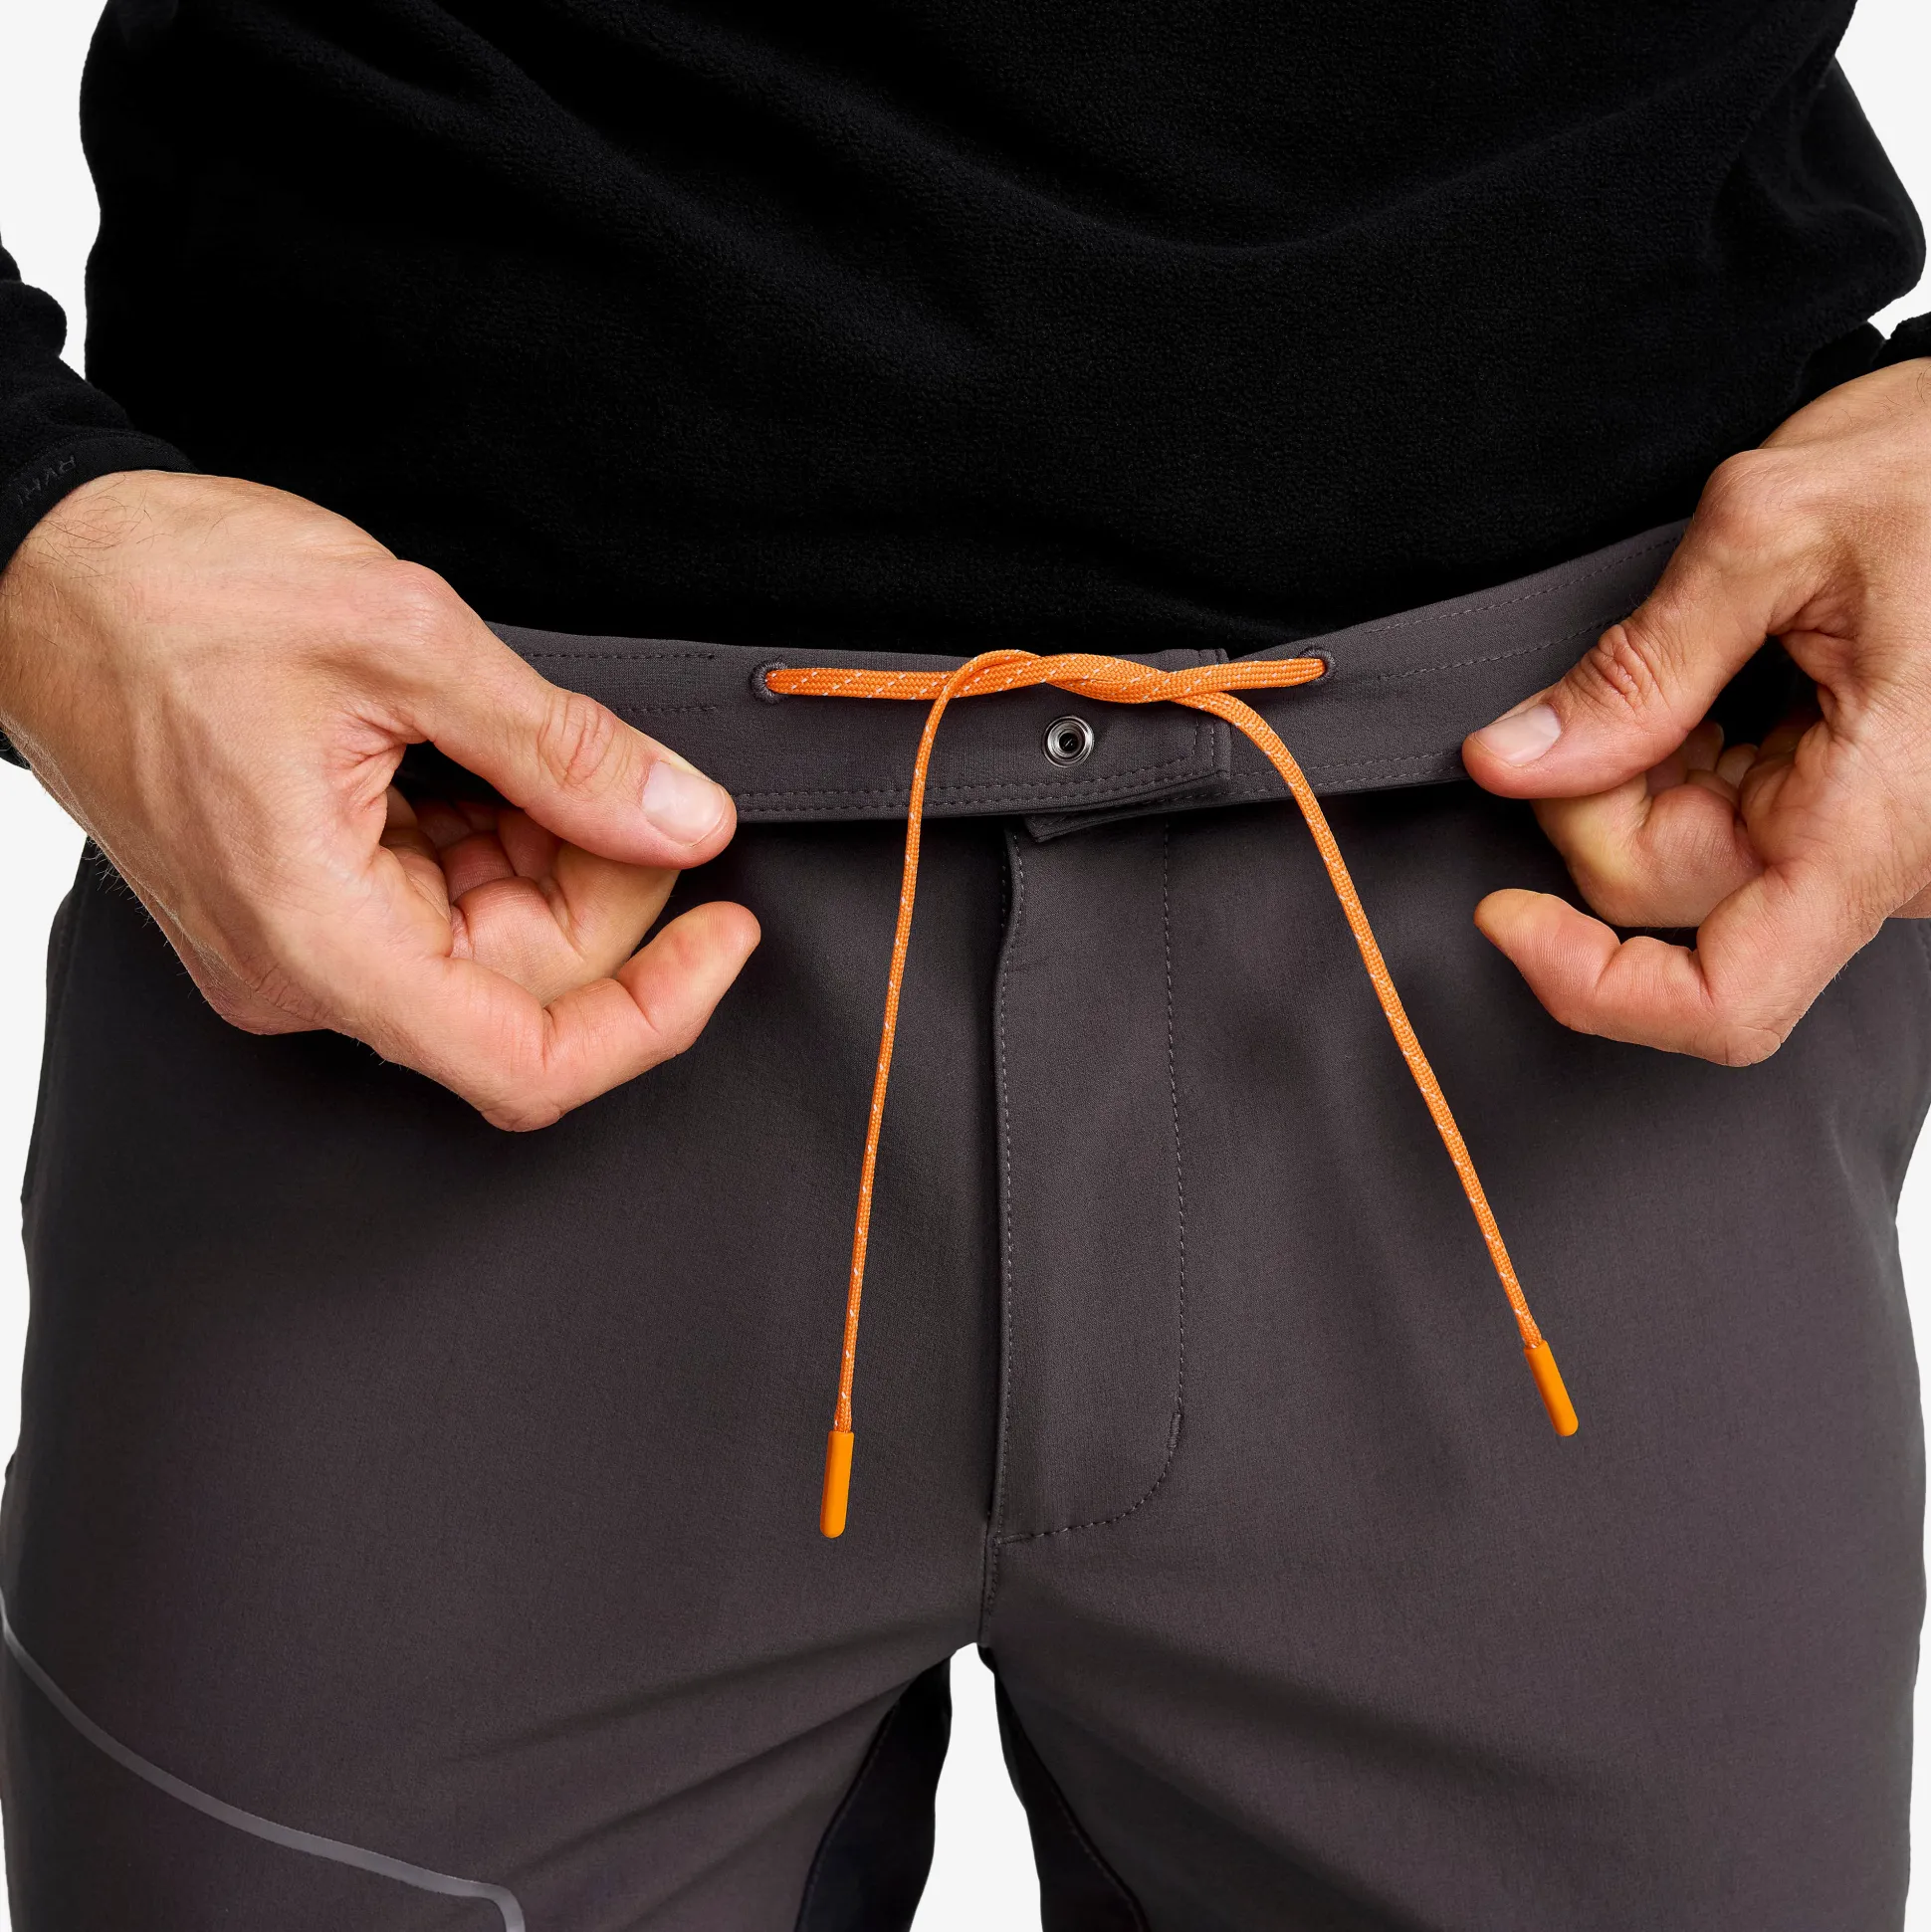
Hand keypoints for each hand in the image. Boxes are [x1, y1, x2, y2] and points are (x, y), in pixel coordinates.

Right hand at [0, 471, 758, 1126]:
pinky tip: (480, 755)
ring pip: (492, 946)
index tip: (724, 933)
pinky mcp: (304, 903)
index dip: (656, 1013)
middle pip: (527, 992)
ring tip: (523, 737)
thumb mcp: (403, 643)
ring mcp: (300, 944)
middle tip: (625, 774)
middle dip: (607, 887)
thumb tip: (684, 819)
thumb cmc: (171, 593)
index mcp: (319, 940)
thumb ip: (564, 749)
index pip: (529, 1062)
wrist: (38, 563)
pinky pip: (441, 906)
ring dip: (550, 852)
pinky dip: (495, 837)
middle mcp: (305, 972)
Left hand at [1461, 358, 1930, 1064]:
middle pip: (1664, 897)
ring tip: (1714, 658)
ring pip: (1682, 865)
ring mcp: (1874, 847)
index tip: (1505, 915)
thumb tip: (1514, 760)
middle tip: (1629, 674)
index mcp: (1883, 816)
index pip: (1725, 1000)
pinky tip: (1734, 685)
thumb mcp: (1771, 531)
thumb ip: (1635, 668)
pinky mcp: (1853, 820)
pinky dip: (1688, 764)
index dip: (1592, 985)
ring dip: (1647, 770)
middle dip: (1599, 794)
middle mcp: (1890, 859)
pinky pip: (1725, 830)